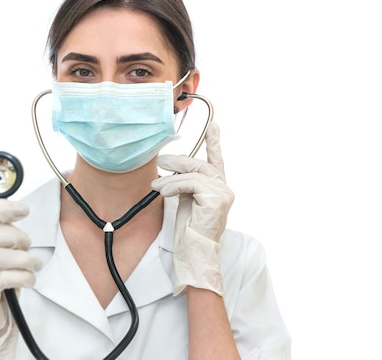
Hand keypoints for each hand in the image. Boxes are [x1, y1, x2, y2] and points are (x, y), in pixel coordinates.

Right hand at [0, 199, 41, 359]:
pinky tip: (28, 278)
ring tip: (33, 264)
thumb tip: (18, 210)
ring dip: (23, 259)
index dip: (1, 209)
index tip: (23, 210)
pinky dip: (23, 276)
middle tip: (26, 245)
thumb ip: (2, 229)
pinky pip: (3, 279)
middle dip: (14, 237)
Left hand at [151, 121, 233, 295]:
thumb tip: (174, 164)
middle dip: (178, 161)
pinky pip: (190, 183)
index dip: (214, 142)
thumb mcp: (185, 201)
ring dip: (171, 177)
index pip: (216, 161)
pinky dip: (173, 185)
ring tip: (156, 186)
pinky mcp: (216, 199)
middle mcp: (224, 190)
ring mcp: (223, 194)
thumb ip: (185, 183)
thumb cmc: (188, 232)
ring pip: (193, 172)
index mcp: (218, 189)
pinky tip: (163, 192)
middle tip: (160, 161)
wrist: (194, 255)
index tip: (214, 126)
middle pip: (200, 164)